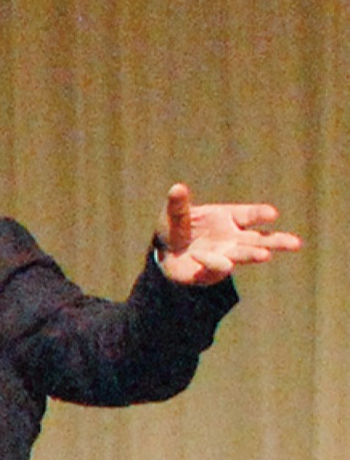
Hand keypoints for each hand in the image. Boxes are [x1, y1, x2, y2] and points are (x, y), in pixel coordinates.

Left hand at [155, 182, 302, 285]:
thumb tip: (177, 188)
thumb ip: (177, 204)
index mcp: (227, 218)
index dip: (260, 214)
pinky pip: (217, 267)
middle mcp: (232, 238)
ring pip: (244, 255)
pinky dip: (216, 264)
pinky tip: (223, 263)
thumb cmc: (176, 228)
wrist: (165, 255)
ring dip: (253, 255)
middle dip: (276, 241)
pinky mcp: (213, 271)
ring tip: (265, 255)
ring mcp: (225, 255)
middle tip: (295, 244)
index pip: (248, 215)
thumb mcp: (173, 214)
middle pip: (259, 240)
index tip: (272, 214)